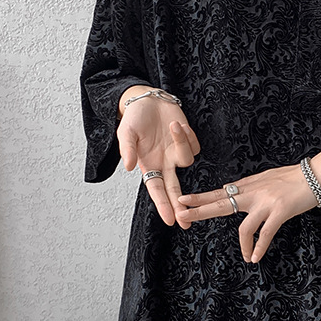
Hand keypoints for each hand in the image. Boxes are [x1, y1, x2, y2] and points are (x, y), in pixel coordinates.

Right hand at [117, 96, 200, 227]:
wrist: (148, 99)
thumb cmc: (135, 118)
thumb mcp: (126, 133)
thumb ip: (127, 150)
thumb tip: (129, 168)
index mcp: (149, 165)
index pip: (157, 190)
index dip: (163, 205)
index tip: (170, 220)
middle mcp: (164, 163)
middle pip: (176, 189)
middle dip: (181, 205)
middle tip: (187, 221)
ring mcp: (177, 152)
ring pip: (188, 160)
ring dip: (181, 144)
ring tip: (171, 127)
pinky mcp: (188, 140)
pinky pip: (194, 146)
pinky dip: (187, 136)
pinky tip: (177, 125)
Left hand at [175, 164, 320, 262]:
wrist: (317, 174)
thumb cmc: (295, 177)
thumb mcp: (267, 178)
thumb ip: (249, 186)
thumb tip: (230, 190)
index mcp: (249, 185)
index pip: (219, 192)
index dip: (200, 198)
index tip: (182, 201)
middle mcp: (253, 193)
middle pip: (221, 203)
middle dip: (200, 211)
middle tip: (182, 217)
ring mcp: (266, 203)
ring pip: (244, 226)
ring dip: (243, 245)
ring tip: (245, 257)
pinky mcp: (280, 212)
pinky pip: (265, 233)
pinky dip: (259, 247)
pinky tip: (255, 258)